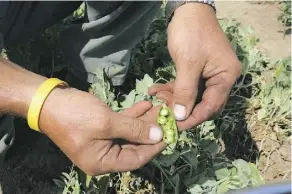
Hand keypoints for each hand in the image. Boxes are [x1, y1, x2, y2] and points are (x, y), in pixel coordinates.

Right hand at [38, 88, 164, 174]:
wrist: (47, 101)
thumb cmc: (75, 115)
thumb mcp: (106, 122)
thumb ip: (133, 129)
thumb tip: (158, 135)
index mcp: (102, 162)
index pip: (136, 159)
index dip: (154, 147)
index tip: (170, 134)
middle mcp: (103, 155)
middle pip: (134, 145)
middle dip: (151, 131)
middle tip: (168, 118)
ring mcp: (102, 141)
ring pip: (129, 133)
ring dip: (144, 120)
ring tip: (160, 108)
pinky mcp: (101, 128)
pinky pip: (121, 124)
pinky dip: (132, 115)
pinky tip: (145, 104)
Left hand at [148, 3, 240, 129]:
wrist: (187, 11)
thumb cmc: (191, 34)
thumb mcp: (188, 63)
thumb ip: (185, 91)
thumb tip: (181, 116)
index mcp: (225, 77)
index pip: (211, 106)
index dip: (193, 118)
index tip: (176, 127)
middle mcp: (220, 79)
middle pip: (201, 103)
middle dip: (181, 109)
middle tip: (162, 114)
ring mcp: (208, 75)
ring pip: (190, 96)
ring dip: (173, 99)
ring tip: (155, 98)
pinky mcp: (196, 71)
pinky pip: (185, 86)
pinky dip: (172, 89)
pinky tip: (155, 90)